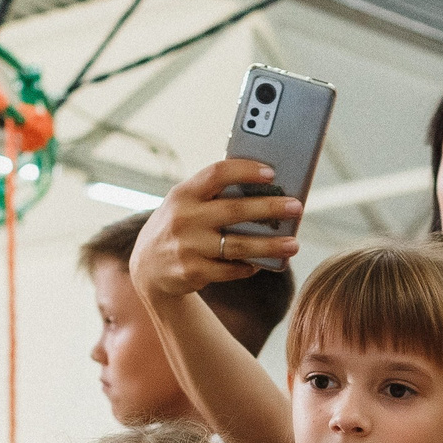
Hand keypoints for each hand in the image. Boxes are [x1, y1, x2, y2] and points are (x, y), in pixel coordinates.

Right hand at [128, 159, 302, 302]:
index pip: (217, 174)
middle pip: (235, 210)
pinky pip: (230, 269)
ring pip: (237, 245)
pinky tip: (262, 263)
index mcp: (184, 193)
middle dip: (270, 208)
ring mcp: (188, 247)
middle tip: (296, 207)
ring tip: (293, 244)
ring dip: (269, 245)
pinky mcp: (192, 272)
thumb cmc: (179, 225)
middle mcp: (184, 218)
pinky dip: (249, 266)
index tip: (271, 173)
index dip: (246, 171)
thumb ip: (214, 194)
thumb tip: (265, 188)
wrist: (146, 266)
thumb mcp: (185, 203)